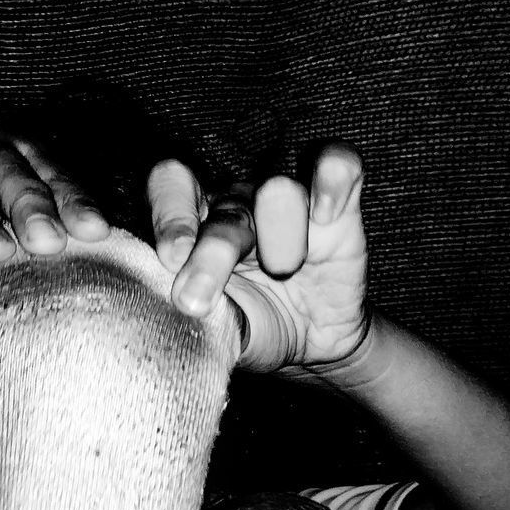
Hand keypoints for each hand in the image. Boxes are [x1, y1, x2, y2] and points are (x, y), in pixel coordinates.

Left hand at [147, 146, 369, 375]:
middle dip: (213, 254)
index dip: (170, 214)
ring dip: (278, 233)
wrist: (312, 343)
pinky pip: (339, 166)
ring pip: (279, 190)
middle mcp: (239, 204)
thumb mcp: (218, 330)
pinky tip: (326, 215)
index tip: (171, 259)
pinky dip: (333, 179)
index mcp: (198, 225)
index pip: (172, 185)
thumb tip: (183, 305)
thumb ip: (198, 313)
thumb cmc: (252, 325)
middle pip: (225, 207)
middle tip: (199, 300)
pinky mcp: (339, 205)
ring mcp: (289, 200)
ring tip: (283, 271)